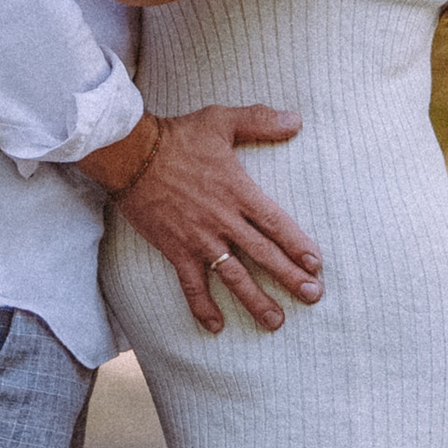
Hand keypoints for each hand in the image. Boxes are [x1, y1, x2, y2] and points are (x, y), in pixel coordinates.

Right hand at [117, 105, 322, 332]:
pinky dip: (202, 307)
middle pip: (263, 255)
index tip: (316, 265)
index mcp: (239, 191)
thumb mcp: (222, 121)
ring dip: (255, 301)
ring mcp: (199, 239)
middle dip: (289, 278)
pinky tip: (215, 326)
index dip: (298, 245)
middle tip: (313, 297)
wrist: (131, 155)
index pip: (277, 223)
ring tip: (276, 321)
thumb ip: (260, 121)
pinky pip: (191, 285)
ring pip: (233, 276)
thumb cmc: (178, 136)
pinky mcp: (175, 250)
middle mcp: (223, 220)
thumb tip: (297, 120)